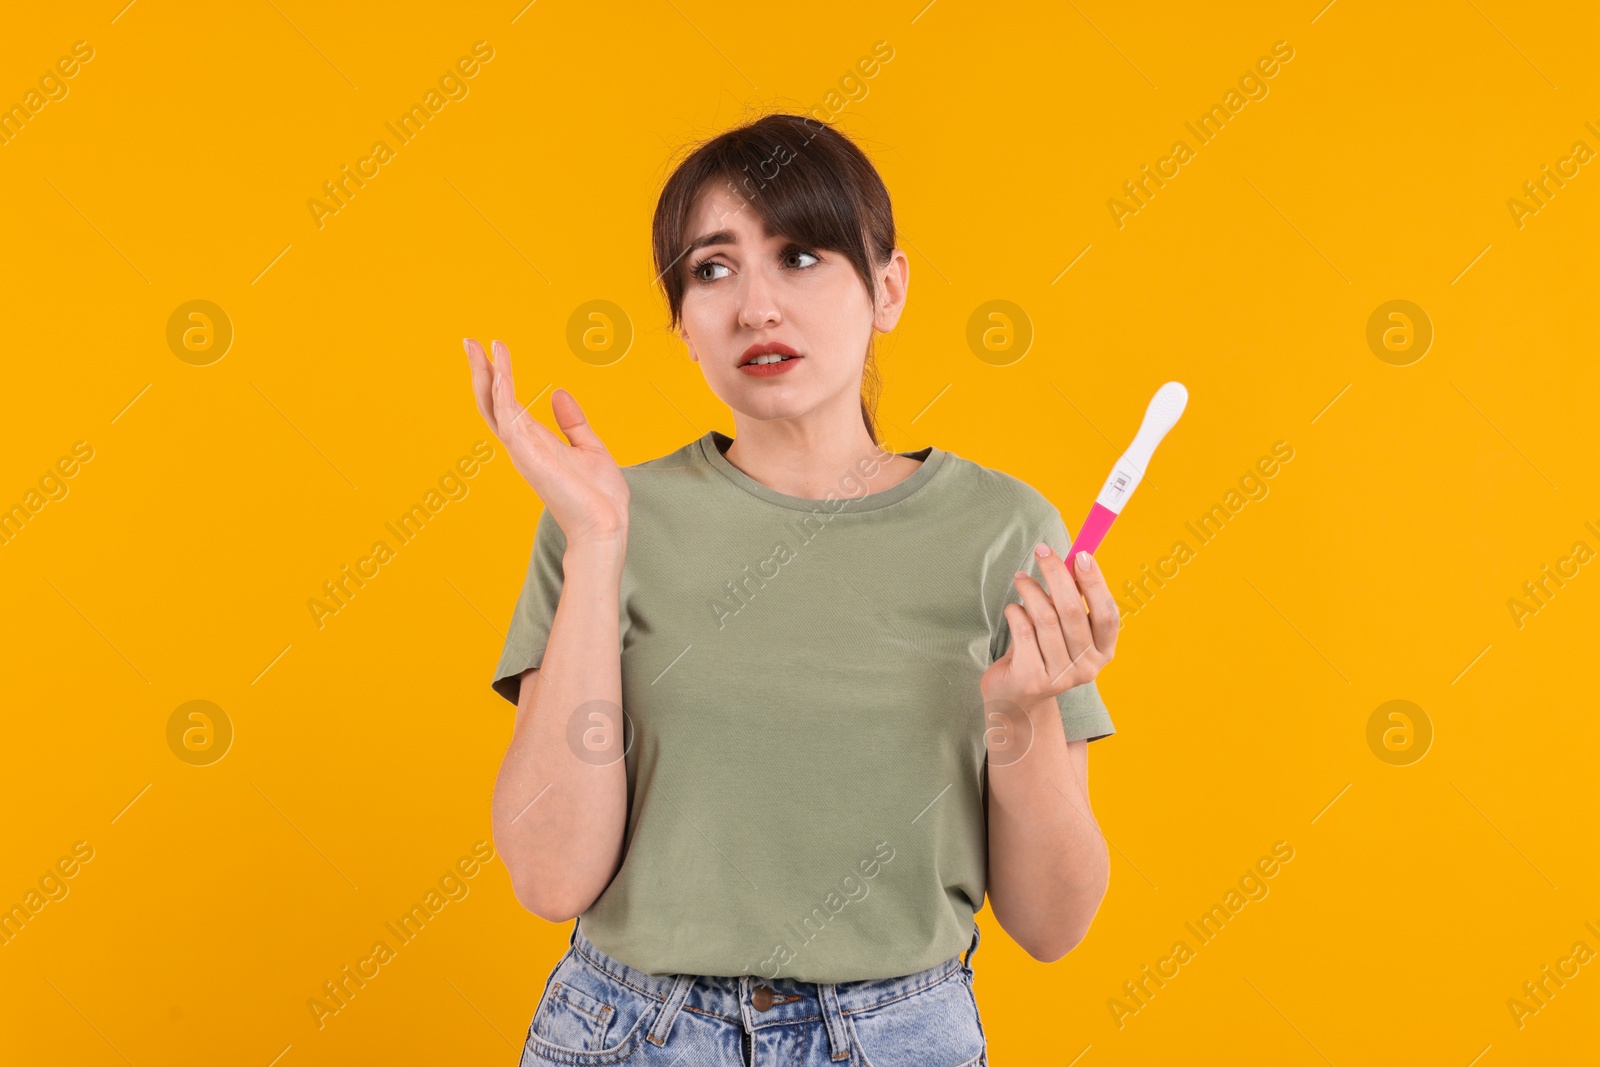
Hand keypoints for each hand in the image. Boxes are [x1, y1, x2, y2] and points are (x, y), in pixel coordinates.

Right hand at [465, 338, 629, 548]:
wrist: (606, 525)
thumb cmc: (599, 496)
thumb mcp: (589, 447)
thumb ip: (572, 421)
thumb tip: (558, 392)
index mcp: (534, 442)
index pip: (507, 404)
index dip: (497, 377)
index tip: (492, 349)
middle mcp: (522, 445)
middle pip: (491, 402)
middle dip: (479, 371)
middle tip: (469, 341)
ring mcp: (522, 451)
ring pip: (494, 406)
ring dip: (486, 375)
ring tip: (478, 346)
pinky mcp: (528, 456)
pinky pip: (509, 418)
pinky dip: (502, 393)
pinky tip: (500, 371)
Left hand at [981, 543, 1118, 709]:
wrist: (1016, 700)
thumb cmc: (1042, 652)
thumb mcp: (1064, 629)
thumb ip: (1072, 600)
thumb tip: (1074, 559)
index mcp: (1103, 652)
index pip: (1108, 613)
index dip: (1096, 583)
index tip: (1081, 555)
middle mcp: (1087, 667)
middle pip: (1072, 611)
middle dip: (1056, 574)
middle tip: (1042, 552)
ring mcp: (1060, 677)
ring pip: (1045, 618)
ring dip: (1030, 590)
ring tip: (1021, 579)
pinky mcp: (1031, 679)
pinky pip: (1023, 631)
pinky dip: (1015, 612)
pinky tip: (1012, 609)